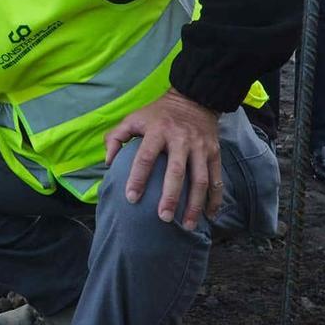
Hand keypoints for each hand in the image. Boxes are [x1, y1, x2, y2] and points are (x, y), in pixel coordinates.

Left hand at [103, 90, 222, 230]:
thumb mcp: (134, 118)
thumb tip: (108, 162)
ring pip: (200, 179)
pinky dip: (215, 198)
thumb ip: (116, 137)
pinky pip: (216, 179)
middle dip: (170, 196)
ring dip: (194, 204)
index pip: (146, 157)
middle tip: (163, 218)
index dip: (137, 178)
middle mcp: (181, 140)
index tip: (131, 198)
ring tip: (187, 225)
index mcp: (158, 131)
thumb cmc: (158, 114)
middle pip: (176, 172)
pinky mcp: (215, 153)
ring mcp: (200, 147)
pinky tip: (209, 216)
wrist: (194, 98)